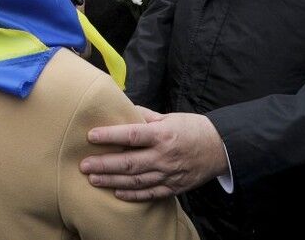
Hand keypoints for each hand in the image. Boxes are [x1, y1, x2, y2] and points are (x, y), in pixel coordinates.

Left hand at [79, 108, 227, 200]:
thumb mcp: (168, 116)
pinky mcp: (174, 187)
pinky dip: (132, 195)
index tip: (91, 136)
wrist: (220, 147)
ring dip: (112, 181)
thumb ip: (144, 116)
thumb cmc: (192, 128)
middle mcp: (164, 156)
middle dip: (104, 165)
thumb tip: (121, 109)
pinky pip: (150, 193)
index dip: (110, 136)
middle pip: (129, 163)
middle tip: (84, 165)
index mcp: (162, 134)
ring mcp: (169, 174)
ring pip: (136, 181)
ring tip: (93, 179)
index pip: (131, 135)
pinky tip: (116, 192)